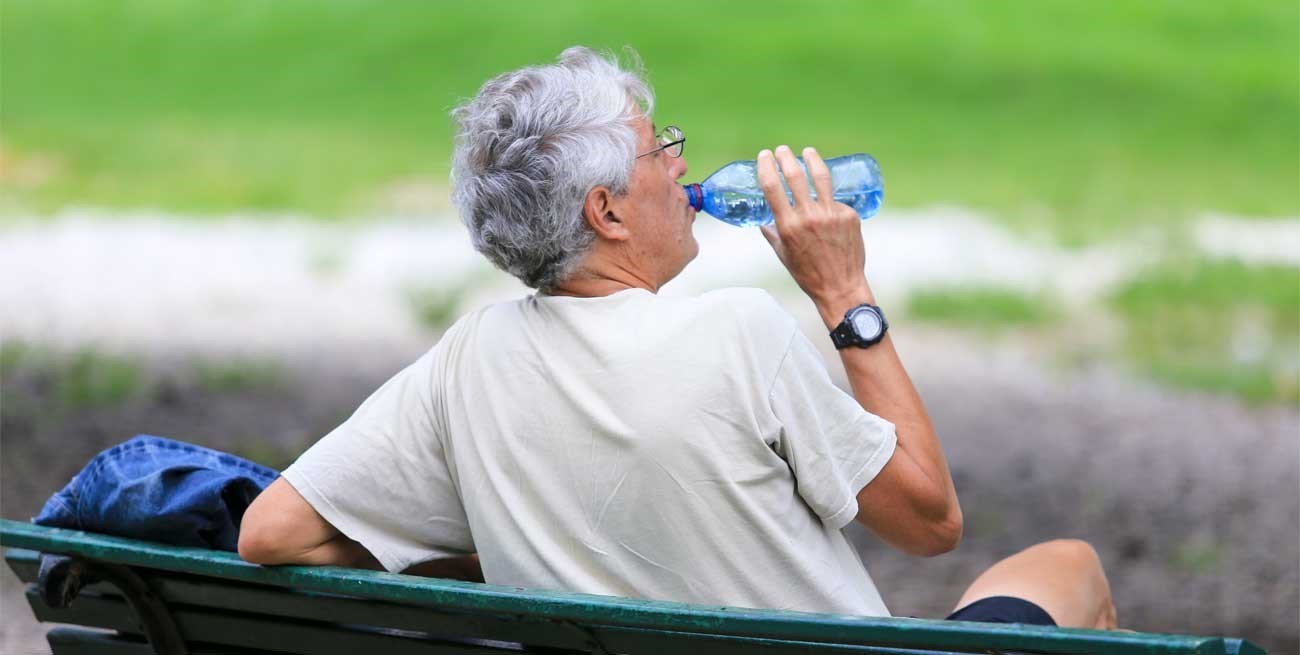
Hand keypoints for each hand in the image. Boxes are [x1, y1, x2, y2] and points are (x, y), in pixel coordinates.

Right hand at [757, 145, 871, 312]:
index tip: (764, 156)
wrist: (840, 287)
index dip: (766, 166)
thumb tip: (763, 221)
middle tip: (782, 150)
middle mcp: (809, 216)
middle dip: (786, 158)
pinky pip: (835, 201)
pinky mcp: (849, 215)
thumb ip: (772, 234)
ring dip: (812, 160)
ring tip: (808, 152)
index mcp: (788, 225)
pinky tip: (827, 204)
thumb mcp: (783, 254)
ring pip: (821, 177)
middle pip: (795, 175)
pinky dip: (828, 199)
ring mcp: (831, 214)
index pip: (773, 186)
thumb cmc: (808, 274)